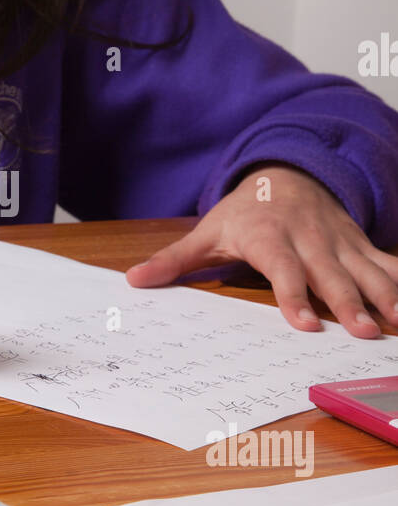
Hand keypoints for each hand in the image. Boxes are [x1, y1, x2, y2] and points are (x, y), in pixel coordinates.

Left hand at [126, 164, 397, 337]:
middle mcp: (309, 238)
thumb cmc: (244, 211)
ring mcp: (338, 240)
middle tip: (362, 333)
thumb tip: (134, 279)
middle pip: (331, 274)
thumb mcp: (208, 231)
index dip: (295, 296)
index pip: (284, 269)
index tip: (306, 324)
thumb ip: (174, 260)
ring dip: (384, 295)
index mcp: (270, 237)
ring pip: (365, 269)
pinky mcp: (359, 242)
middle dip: (349, 303)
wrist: (286, 172)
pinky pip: (386, 260)